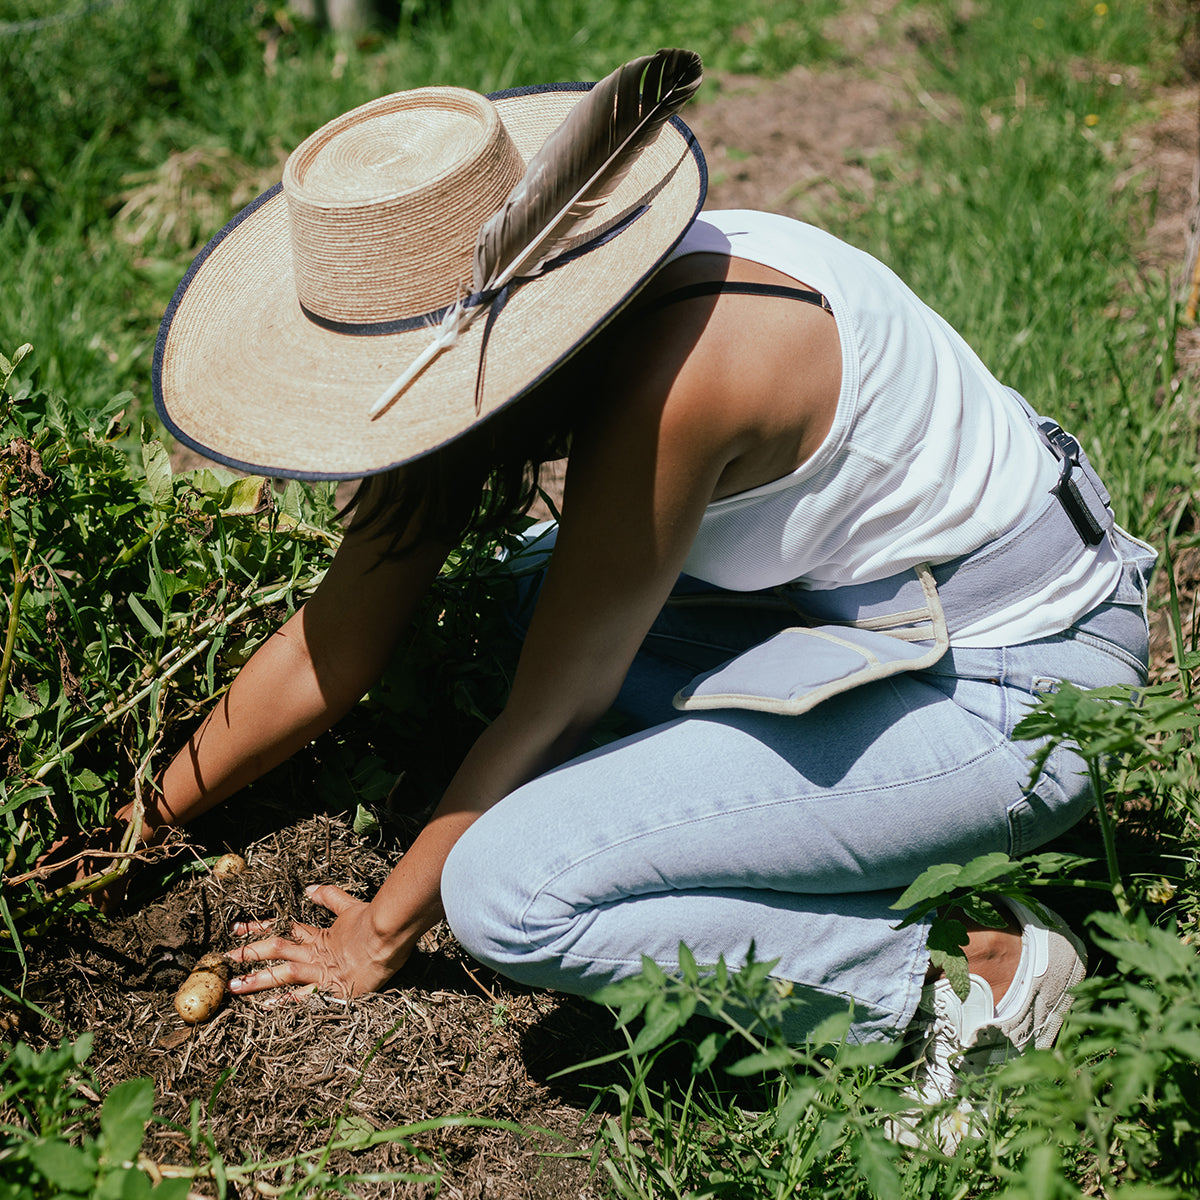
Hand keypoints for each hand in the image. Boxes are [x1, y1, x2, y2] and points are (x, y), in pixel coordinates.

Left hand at [227, 884, 411, 1001]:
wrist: (388, 935)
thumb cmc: (374, 921)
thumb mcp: (350, 905)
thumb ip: (329, 897)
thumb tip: (309, 890)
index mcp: (319, 934)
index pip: (282, 929)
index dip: (258, 929)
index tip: (237, 929)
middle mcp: (314, 952)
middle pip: (275, 949)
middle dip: (248, 954)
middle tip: (224, 959)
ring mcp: (319, 970)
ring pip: (281, 973)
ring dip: (256, 979)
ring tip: (233, 986)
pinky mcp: (329, 986)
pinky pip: (302, 996)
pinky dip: (284, 1001)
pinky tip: (264, 1006)